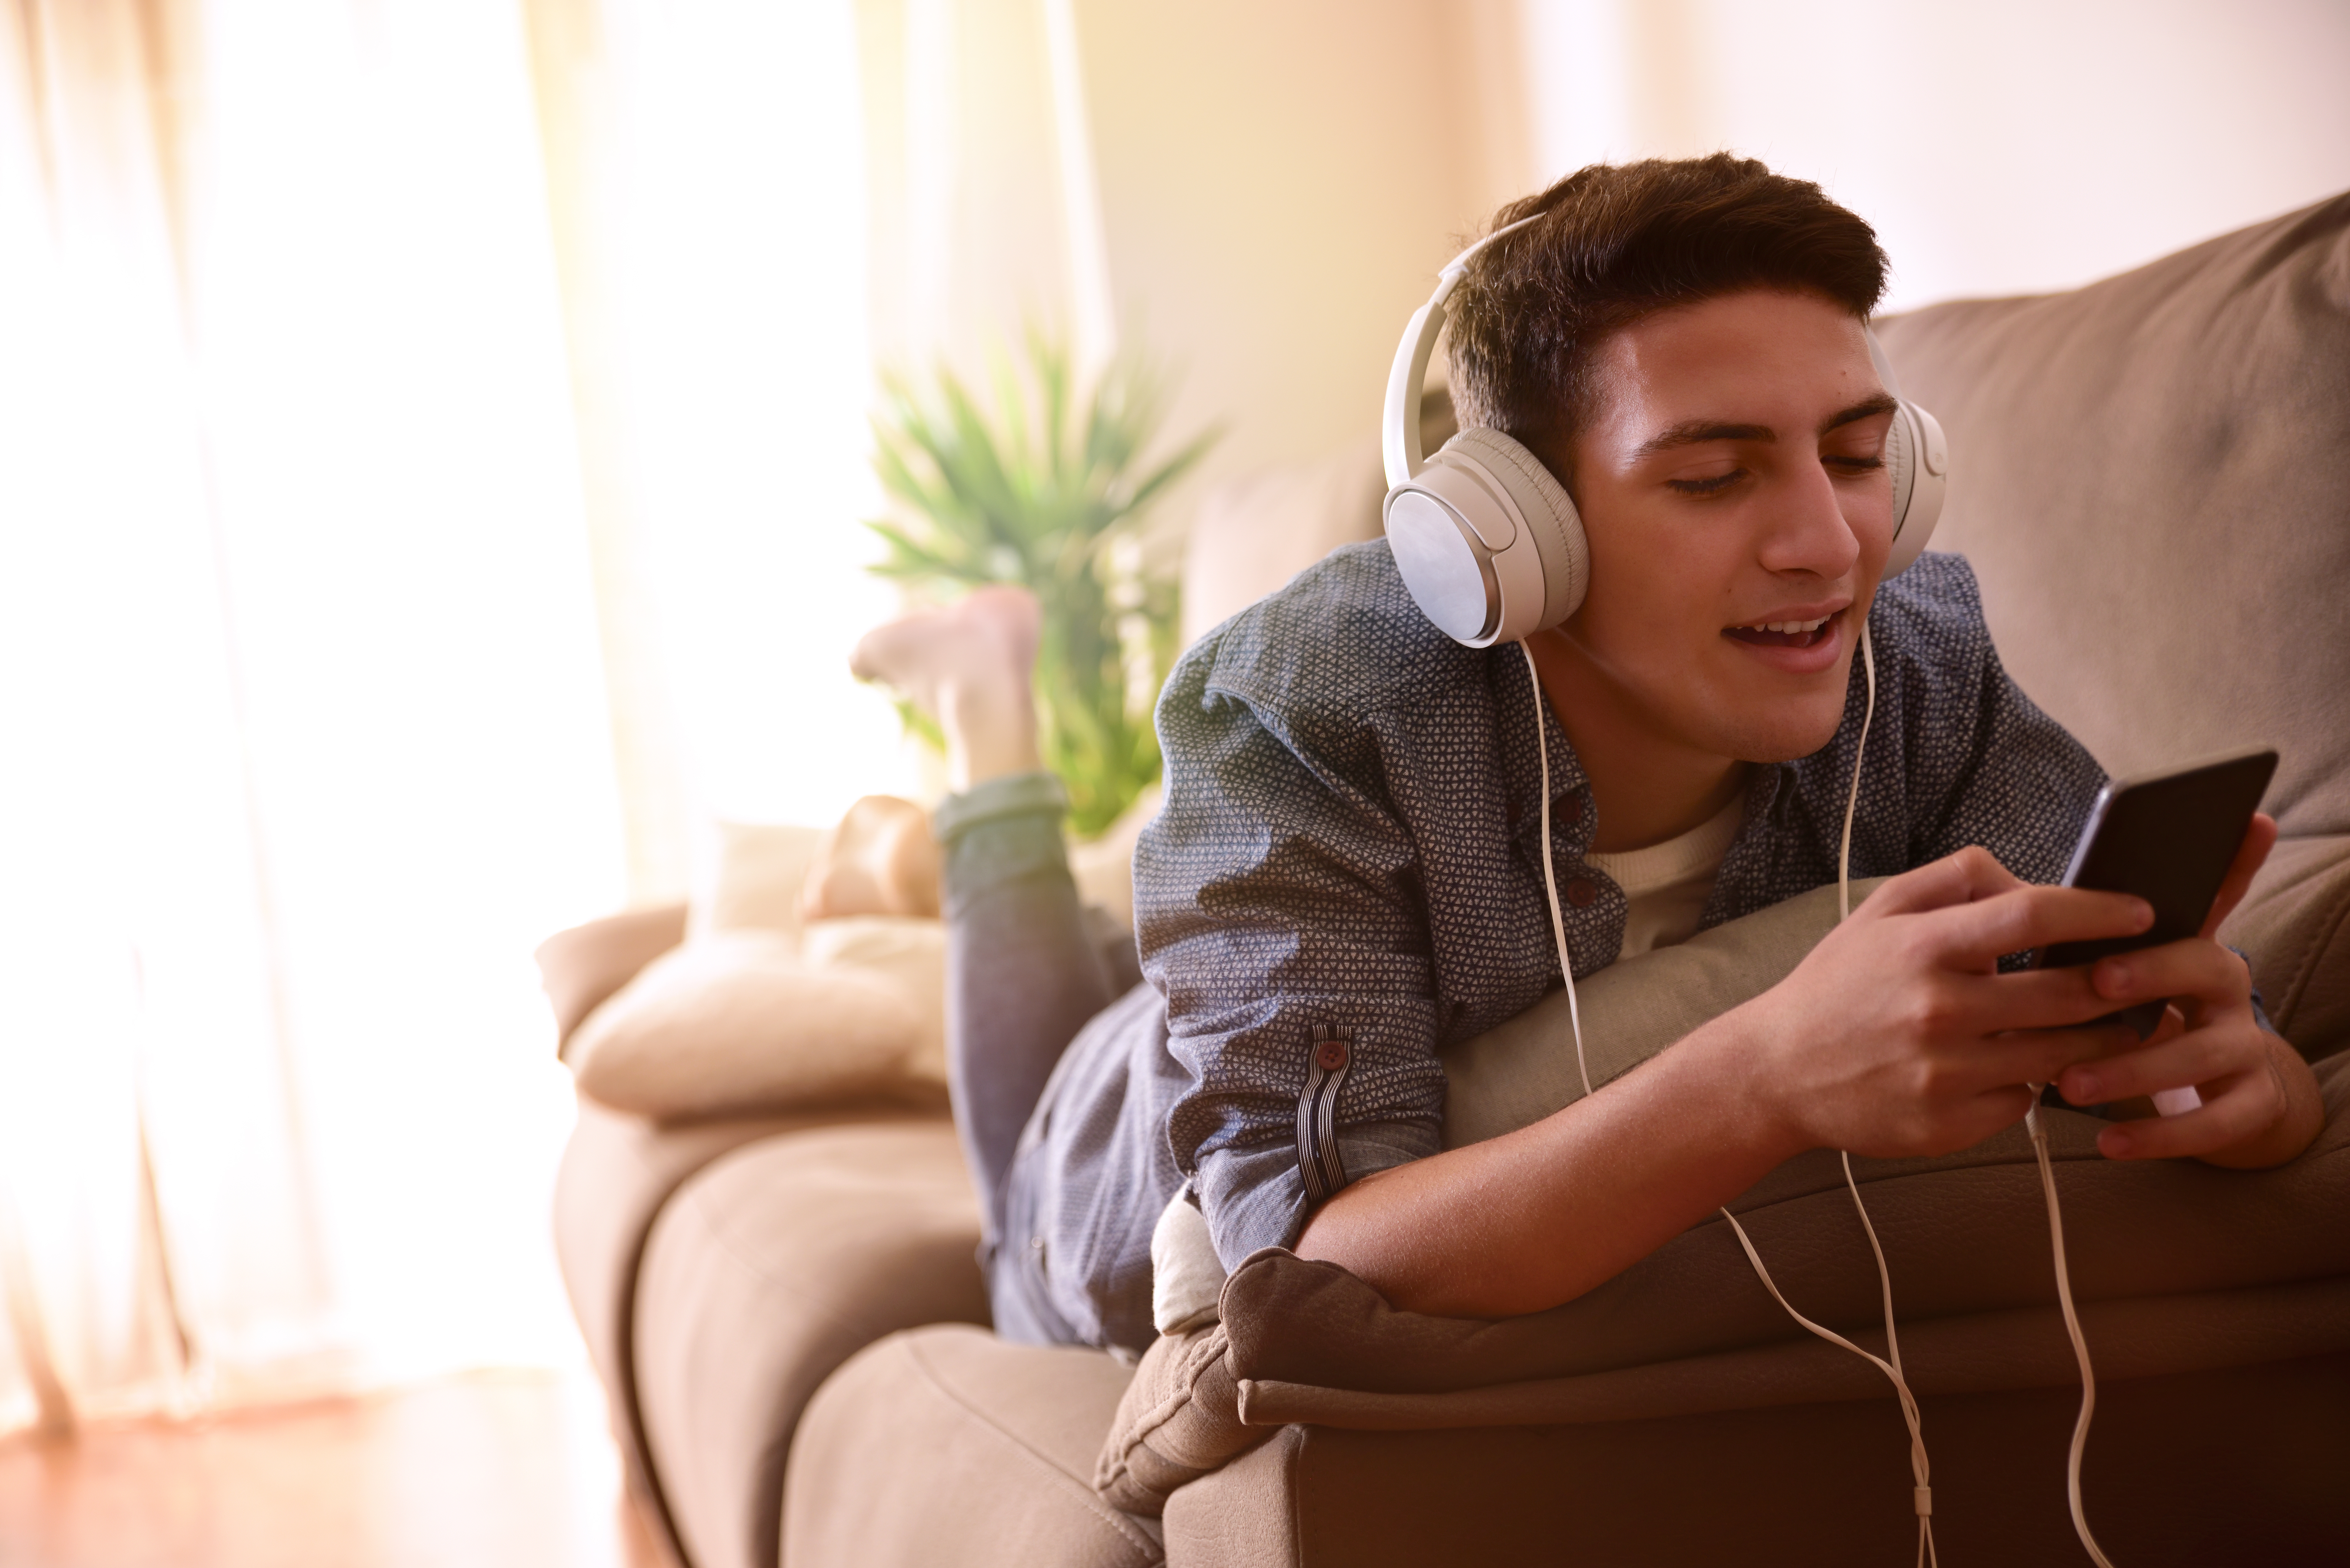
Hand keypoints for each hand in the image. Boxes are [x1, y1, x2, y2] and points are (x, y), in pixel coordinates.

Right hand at [1731, 846, 2154, 1160]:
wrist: (1777, 1071)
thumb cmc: (1839, 985)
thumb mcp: (1882, 910)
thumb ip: (1960, 879)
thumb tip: (2033, 884)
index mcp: (1922, 947)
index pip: (2033, 916)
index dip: (2099, 912)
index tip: (2144, 913)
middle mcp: (1937, 1010)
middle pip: (2067, 993)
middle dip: (2121, 984)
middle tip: (2146, 979)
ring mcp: (1945, 1073)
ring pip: (2061, 1054)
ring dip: (2100, 1039)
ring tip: (2110, 1025)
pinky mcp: (1949, 1124)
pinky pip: (2024, 1100)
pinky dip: (2034, 1082)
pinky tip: (2026, 1067)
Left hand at [2051, 813, 2319, 1167]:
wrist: (2209, 1086)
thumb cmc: (2138, 1013)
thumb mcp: (2116, 971)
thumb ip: (2082, 940)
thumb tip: (2012, 899)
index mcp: (2193, 942)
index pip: (2211, 897)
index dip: (2206, 880)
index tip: (2137, 907)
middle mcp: (2228, 987)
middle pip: (2205, 965)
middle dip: (2151, 973)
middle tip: (2097, 981)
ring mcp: (2245, 1044)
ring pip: (2201, 1051)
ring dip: (2132, 1068)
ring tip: (2070, 1084)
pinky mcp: (2253, 1101)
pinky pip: (2215, 1121)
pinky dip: (2160, 1134)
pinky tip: (2110, 1142)